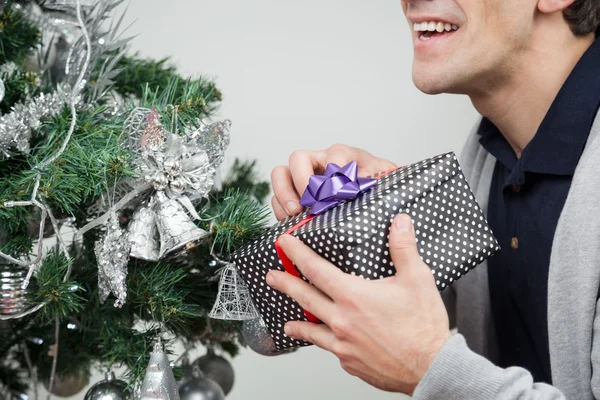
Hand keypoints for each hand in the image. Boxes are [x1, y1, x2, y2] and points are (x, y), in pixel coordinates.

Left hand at [266, 214, 450, 394]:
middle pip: (304, 298)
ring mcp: (343, 345)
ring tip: (287, 324)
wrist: (432, 368)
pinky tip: (328, 342)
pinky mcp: (350, 362)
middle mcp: (342, 320)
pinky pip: (332, 349)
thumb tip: (400, 222)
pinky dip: (327, 343)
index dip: (297, 254)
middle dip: (285, 284)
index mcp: (353, 296)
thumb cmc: (423, 327)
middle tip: (271, 277)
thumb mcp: (417, 279)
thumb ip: (403, 248)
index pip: (315, 269)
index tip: (285, 244)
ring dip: (298, 324)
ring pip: (313, 330)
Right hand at [271, 144, 395, 219]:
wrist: (374, 202)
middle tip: (308, 202)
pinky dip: (281, 209)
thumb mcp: (383, 178)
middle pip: (298, 158)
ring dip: (284, 194)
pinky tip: (293, 223)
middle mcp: (320, 162)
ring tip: (295, 214)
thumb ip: (378, 176)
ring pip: (281, 174)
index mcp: (343, 155)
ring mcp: (304, 178)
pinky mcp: (295, 196)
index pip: (334, 154)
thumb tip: (366, 181)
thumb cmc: (377, 188)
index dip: (334, 172)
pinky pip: (277, 197)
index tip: (339, 192)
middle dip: (300, 180)